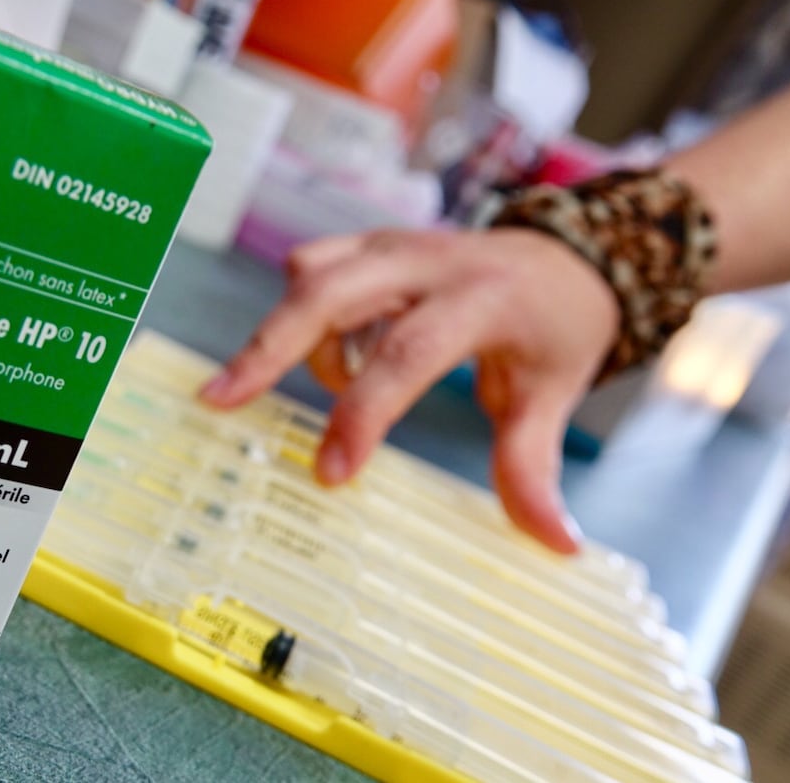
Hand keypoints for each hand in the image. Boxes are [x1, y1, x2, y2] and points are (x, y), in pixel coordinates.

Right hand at [199, 228, 618, 553]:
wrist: (570, 257)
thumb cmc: (557, 329)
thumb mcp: (553, 396)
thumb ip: (532, 468)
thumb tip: (555, 544)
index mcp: (481, 299)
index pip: (407, 353)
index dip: (363, 413)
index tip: (330, 475)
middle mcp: (428, 261)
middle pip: (328, 292)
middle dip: (269, 346)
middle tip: (220, 400)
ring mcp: (394, 245)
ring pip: (312, 274)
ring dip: (298, 336)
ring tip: (333, 387)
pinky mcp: (372, 244)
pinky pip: (315, 266)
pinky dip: (304, 311)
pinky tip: (334, 355)